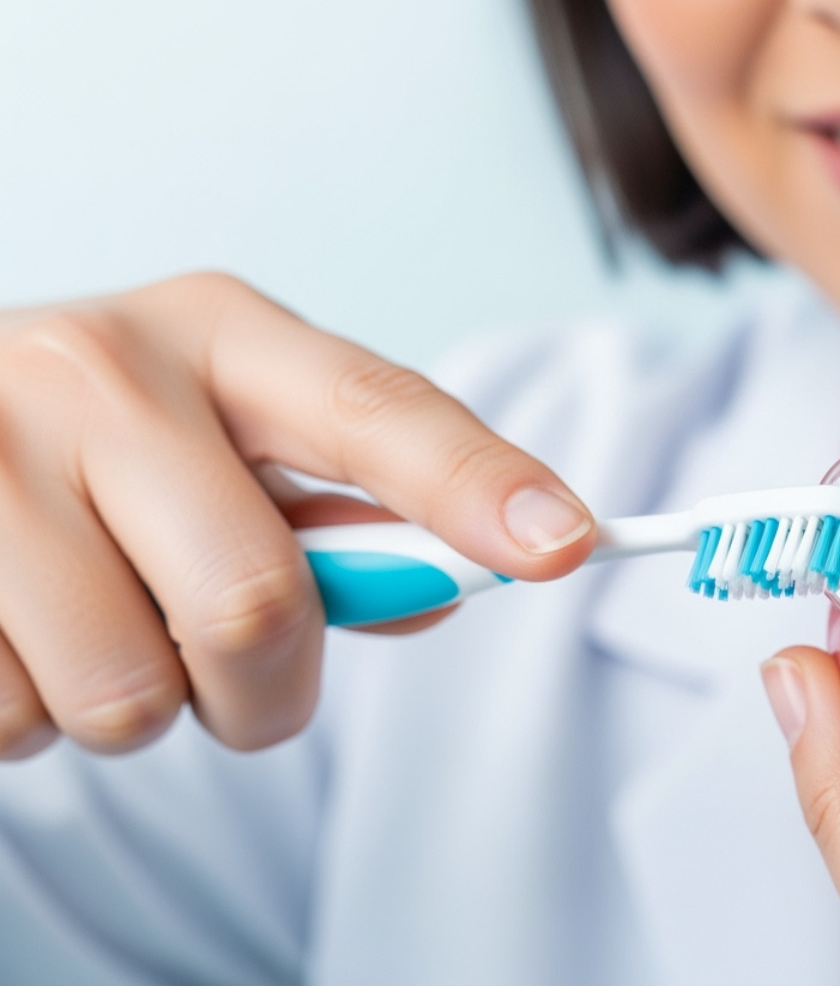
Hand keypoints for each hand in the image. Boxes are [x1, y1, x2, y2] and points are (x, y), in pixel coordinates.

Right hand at [0, 273, 593, 757]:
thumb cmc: (99, 447)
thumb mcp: (219, 437)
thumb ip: (335, 512)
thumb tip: (444, 593)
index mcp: (216, 331)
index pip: (378, 410)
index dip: (480, 483)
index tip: (569, 543)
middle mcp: (100, 370)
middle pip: (258, 602)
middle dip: (270, 691)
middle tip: (237, 676)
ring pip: (131, 694)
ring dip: (139, 708)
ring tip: (93, 627)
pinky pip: (15, 722)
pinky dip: (31, 718)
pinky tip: (15, 634)